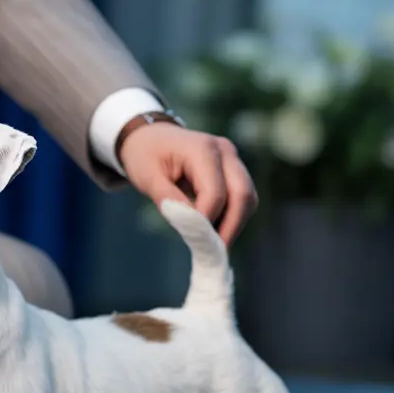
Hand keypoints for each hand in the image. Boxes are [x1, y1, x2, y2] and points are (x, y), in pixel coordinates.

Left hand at [118, 123, 257, 244]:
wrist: (150, 138)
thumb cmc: (145, 156)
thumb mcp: (147, 177)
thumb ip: (167, 199)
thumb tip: (190, 224)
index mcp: (202, 148)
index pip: (215, 193)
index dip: (206, 220)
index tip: (193, 241)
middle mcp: (225, 151)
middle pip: (243, 195)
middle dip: (231, 227)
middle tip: (214, 254)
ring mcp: (233, 159)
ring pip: (248, 198)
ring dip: (234, 224)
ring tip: (213, 246)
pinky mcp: (234, 169)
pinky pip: (242, 197)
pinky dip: (232, 217)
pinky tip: (215, 232)